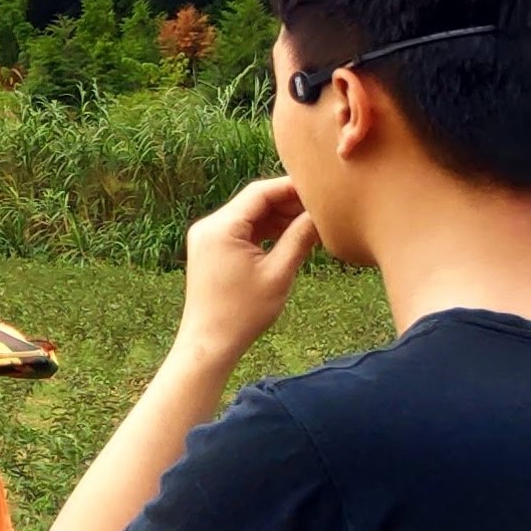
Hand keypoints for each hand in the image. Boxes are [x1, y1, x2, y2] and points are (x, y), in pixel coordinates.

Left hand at [176, 177, 317, 372]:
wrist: (210, 342)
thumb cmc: (243, 313)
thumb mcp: (278, 273)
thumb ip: (299, 238)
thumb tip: (321, 215)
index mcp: (221, 227)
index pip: (259, 192)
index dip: (291, 187)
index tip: (320, 188)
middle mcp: (209, 226)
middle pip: (254, 202)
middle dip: (288, 203)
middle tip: (322, 207)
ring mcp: (208, 237)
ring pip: (250, 216)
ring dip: (279, 217)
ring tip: (313, 222)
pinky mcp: (212, 250)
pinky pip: (243, 231)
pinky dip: (266, 232)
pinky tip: (293, 235)